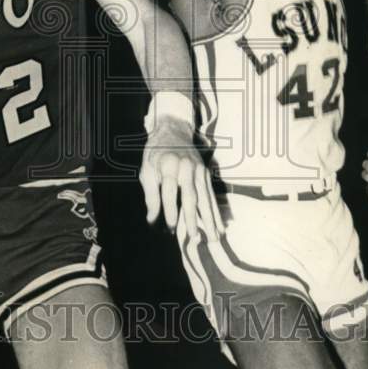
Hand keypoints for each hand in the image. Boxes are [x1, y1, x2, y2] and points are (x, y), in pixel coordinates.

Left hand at [139, 119, 222, 241]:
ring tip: (214, 237)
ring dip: (210, 219)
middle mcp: (187, 167)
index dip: (170, 209)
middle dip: (193, 219)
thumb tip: (152, 219)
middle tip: (196, 238)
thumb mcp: (147, 169)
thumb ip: (151, 195)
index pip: (170, 191)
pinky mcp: (206, 173)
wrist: (173, 129)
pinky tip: (221, 226)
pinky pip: (211, 195)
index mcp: (169, 164)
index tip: (169, 227)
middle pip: (191, 196)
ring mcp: (199, 170)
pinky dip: (216, 211)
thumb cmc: (155, 152)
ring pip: (205, 198)